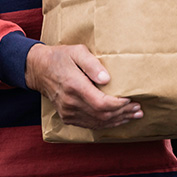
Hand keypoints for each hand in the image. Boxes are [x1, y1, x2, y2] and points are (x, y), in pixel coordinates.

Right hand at [25, 43, 143, 129]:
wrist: (38, 69)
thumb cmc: (59, 57)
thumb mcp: (76, 51)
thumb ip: (92, 64)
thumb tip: (108, 79)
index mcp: (74, 86)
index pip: (101, 103)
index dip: (119, 105)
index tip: (132, 99)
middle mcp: (70, 103)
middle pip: (102, 115)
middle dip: (123, 113)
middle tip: (139, 109)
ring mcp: (68, 112)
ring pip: (97, 123)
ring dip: (117, 120)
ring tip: (133, 115)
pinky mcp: (67, 117)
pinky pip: (90, 125)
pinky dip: (105, 124)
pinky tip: (117, 119)